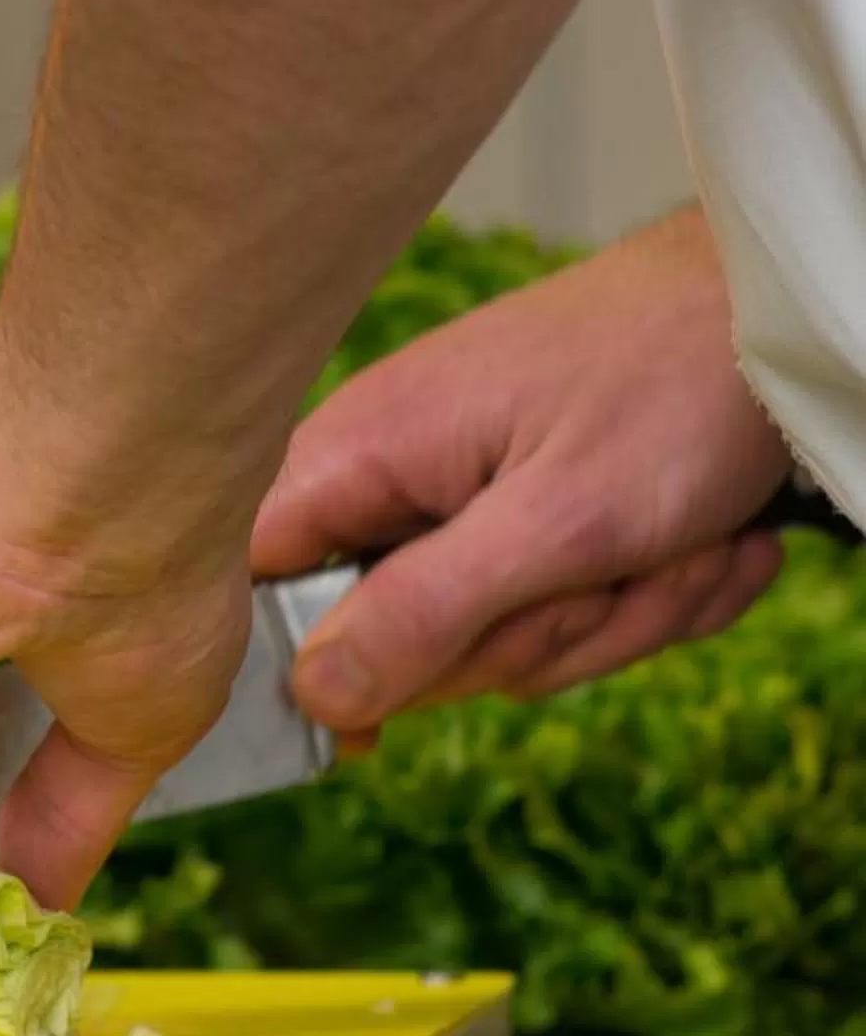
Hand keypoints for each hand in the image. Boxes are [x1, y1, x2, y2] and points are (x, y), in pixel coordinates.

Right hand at [253, 206, 790, 738]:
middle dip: (525, 637)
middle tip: (599, 574)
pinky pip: (559, 616)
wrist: (780, 313)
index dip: (309, 667)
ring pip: (496, 644)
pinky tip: (699, 539)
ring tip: (677, 540)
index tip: (383, 722)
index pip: (254, 592)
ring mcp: (462, 500)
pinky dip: (647, 594)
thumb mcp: (560, 520)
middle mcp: (389, 479)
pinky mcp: (527, 517)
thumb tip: (313, 695)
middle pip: (392, 645)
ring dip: (611, 615)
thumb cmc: (673, 384)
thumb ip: (425, 612)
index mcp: (355, 459)